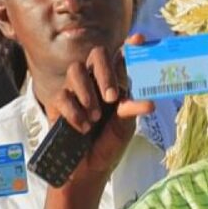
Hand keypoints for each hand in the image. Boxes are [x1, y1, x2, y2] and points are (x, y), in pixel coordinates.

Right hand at [45, 34, 153, 177]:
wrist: (88, 169)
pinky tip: (83, 127)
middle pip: (96, 55)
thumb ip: (132, 110)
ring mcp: (75, 90)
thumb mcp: (125, 127)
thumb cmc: (109, 144)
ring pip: (75, 70)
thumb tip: (150, 102)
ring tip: (96, 116)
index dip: (129, 47)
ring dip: (87, 93)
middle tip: (111, 97)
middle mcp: (94, 81)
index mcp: (114, 83)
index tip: (139, 39)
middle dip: (104, 72)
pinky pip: (63, 96)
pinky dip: (75, 113)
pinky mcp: (57, 104)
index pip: (120, 58)